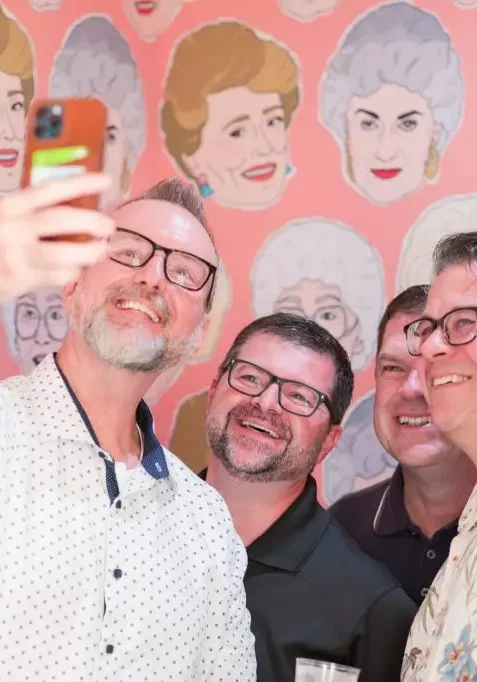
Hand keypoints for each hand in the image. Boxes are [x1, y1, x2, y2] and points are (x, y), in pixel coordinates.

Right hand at [0, 173, 114, 300]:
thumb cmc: (0, 239)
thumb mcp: (9, 217)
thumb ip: (34, 212)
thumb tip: (82, 211)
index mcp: (11, 206)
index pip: (50, 190)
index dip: (81, 184)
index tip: (106, 181)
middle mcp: (14, 228)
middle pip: (61, 220)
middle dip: (92, 222)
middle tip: (109, 226)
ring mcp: (18, 255)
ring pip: (63, 253)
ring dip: (89, 252)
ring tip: (100, 250)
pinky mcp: (22, 279)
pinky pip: (58, 275)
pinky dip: (73, 271)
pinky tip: (76, 268)